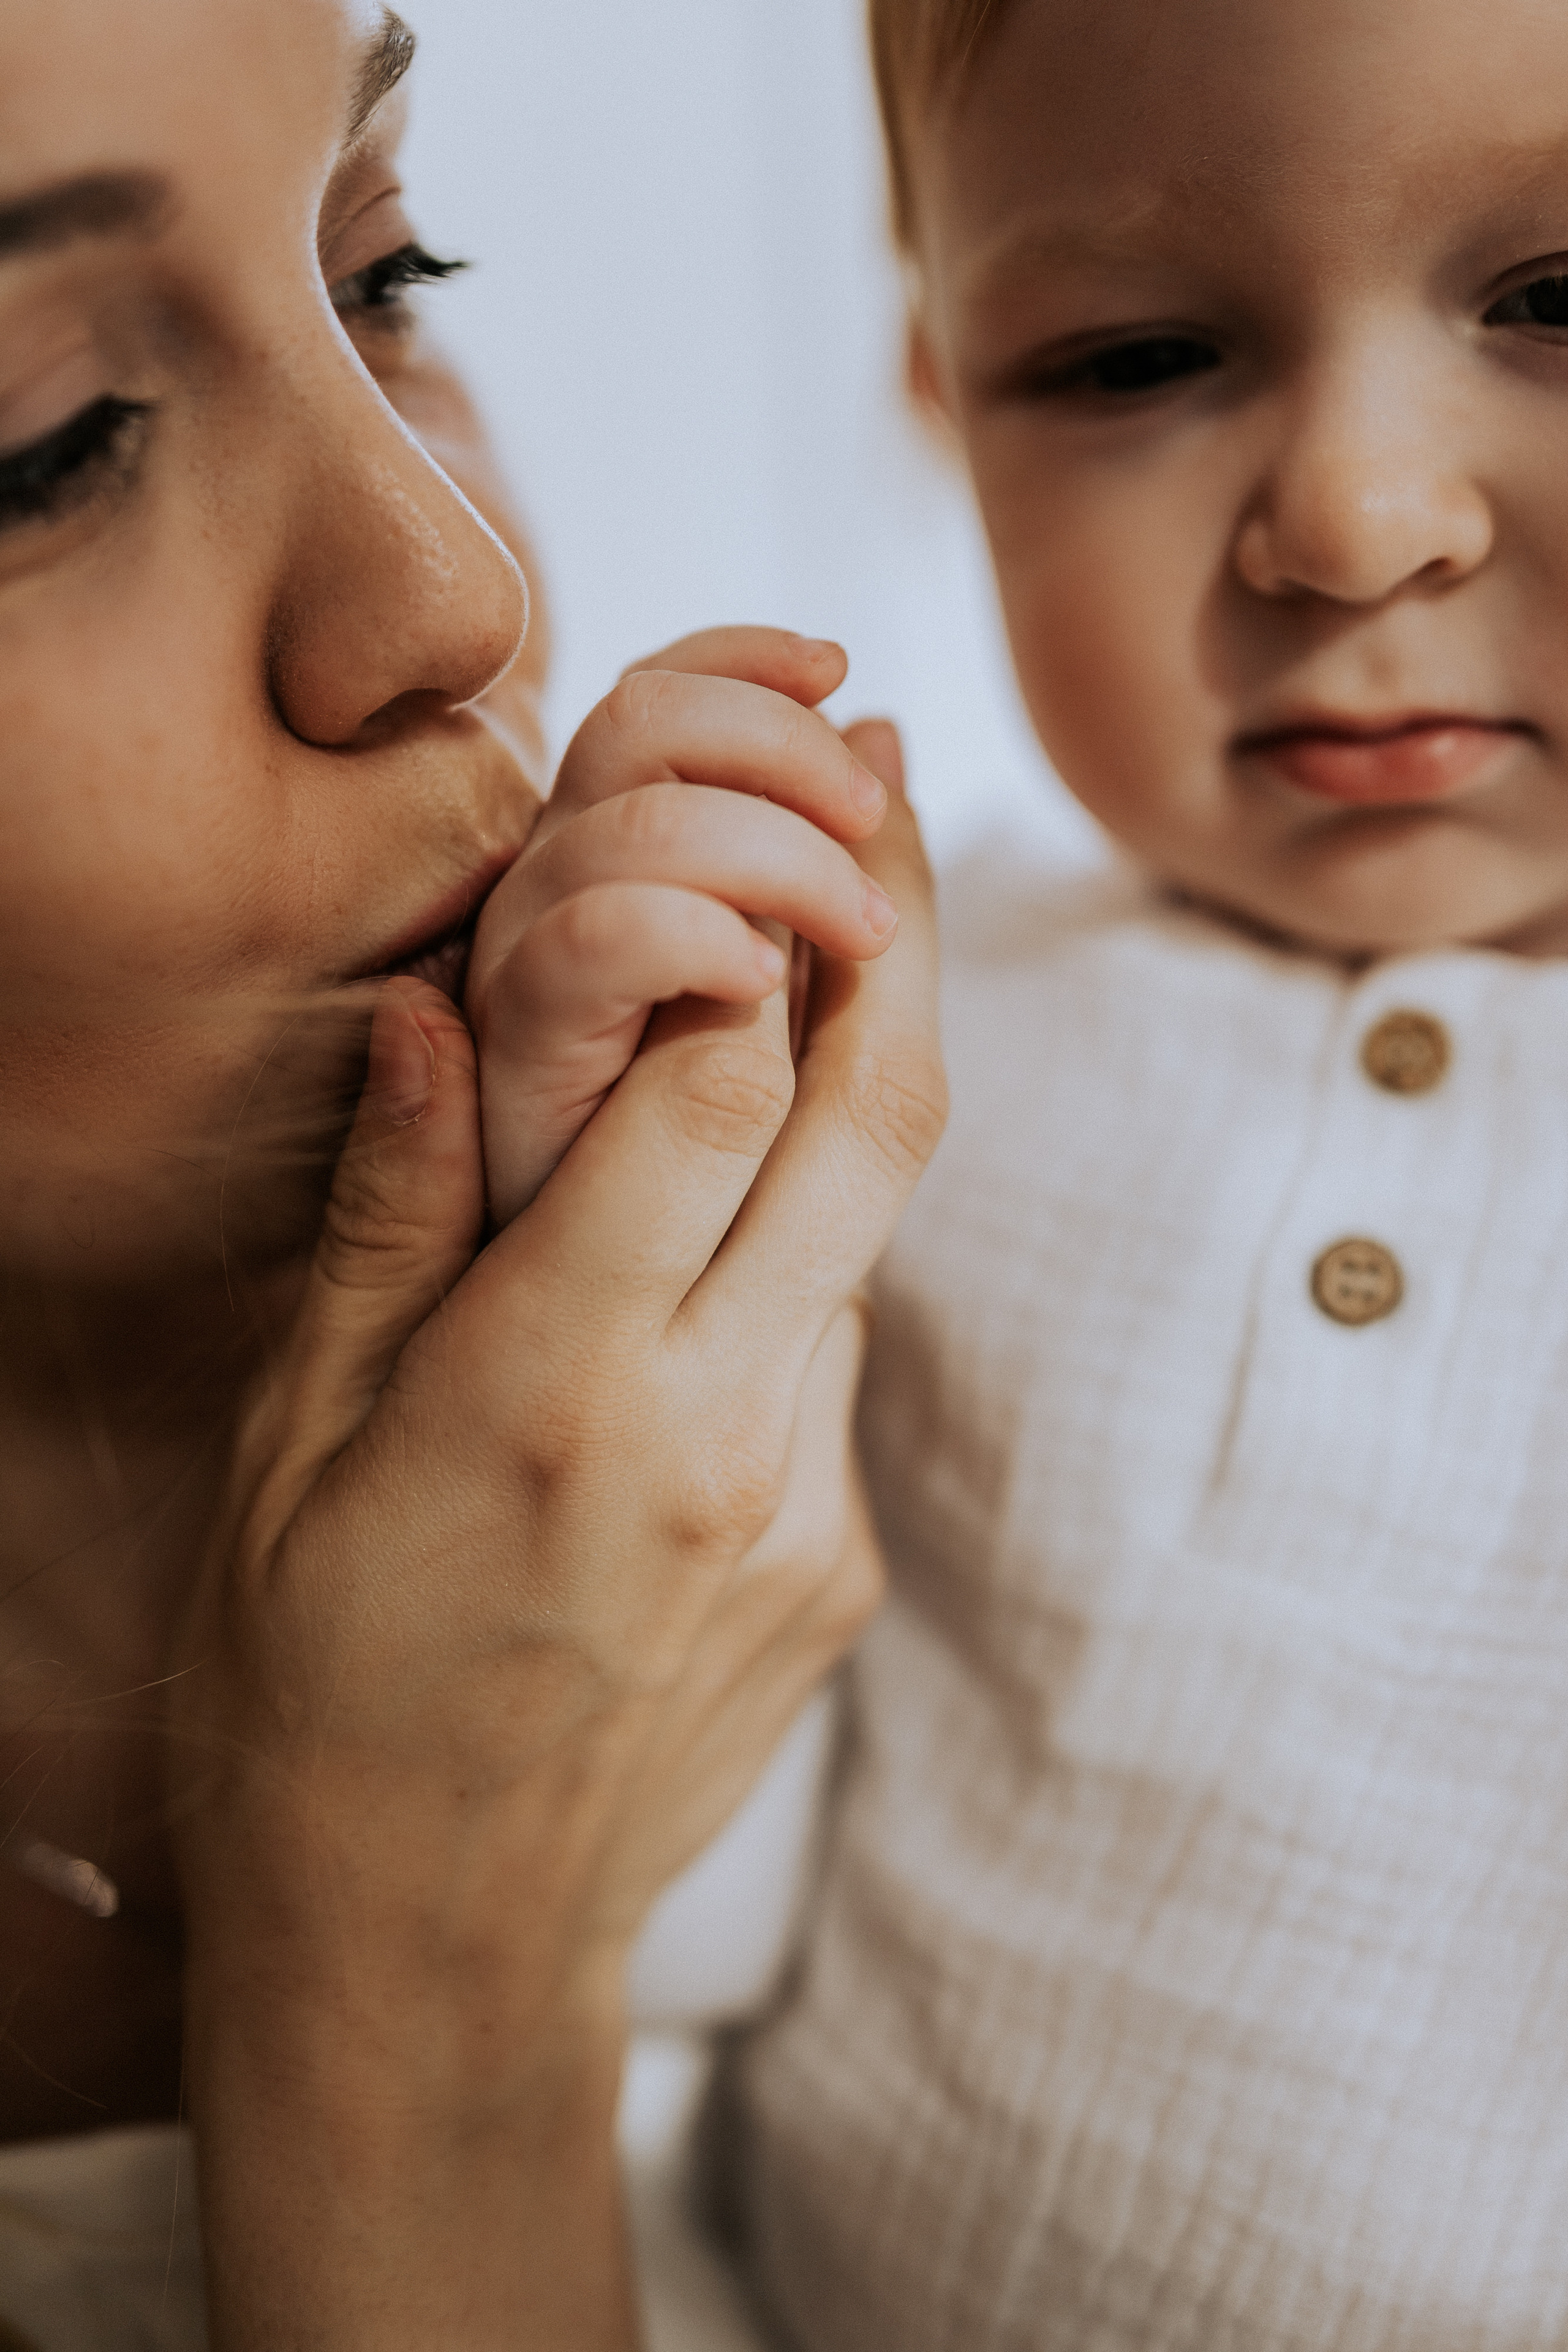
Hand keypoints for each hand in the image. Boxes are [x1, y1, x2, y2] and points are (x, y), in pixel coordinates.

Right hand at [167, 714, 943, 2348]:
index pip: (714, 1092)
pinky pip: (839, 1353)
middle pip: (872, 1127)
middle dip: (889, 941)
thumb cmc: (304, 1700)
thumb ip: (388, 1225)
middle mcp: (718, 1437)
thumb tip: (446, 1020)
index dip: (747, 938)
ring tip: (816, 964)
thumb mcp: (292, 1454)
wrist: (426, 1949)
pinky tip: (724, 1234)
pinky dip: (803, 1255)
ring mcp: (803, 1509)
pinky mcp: (837, 1566)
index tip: (748, 836)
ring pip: (871, 1232)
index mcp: (554, 1391)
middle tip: (881, 798)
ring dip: (854, 1092)